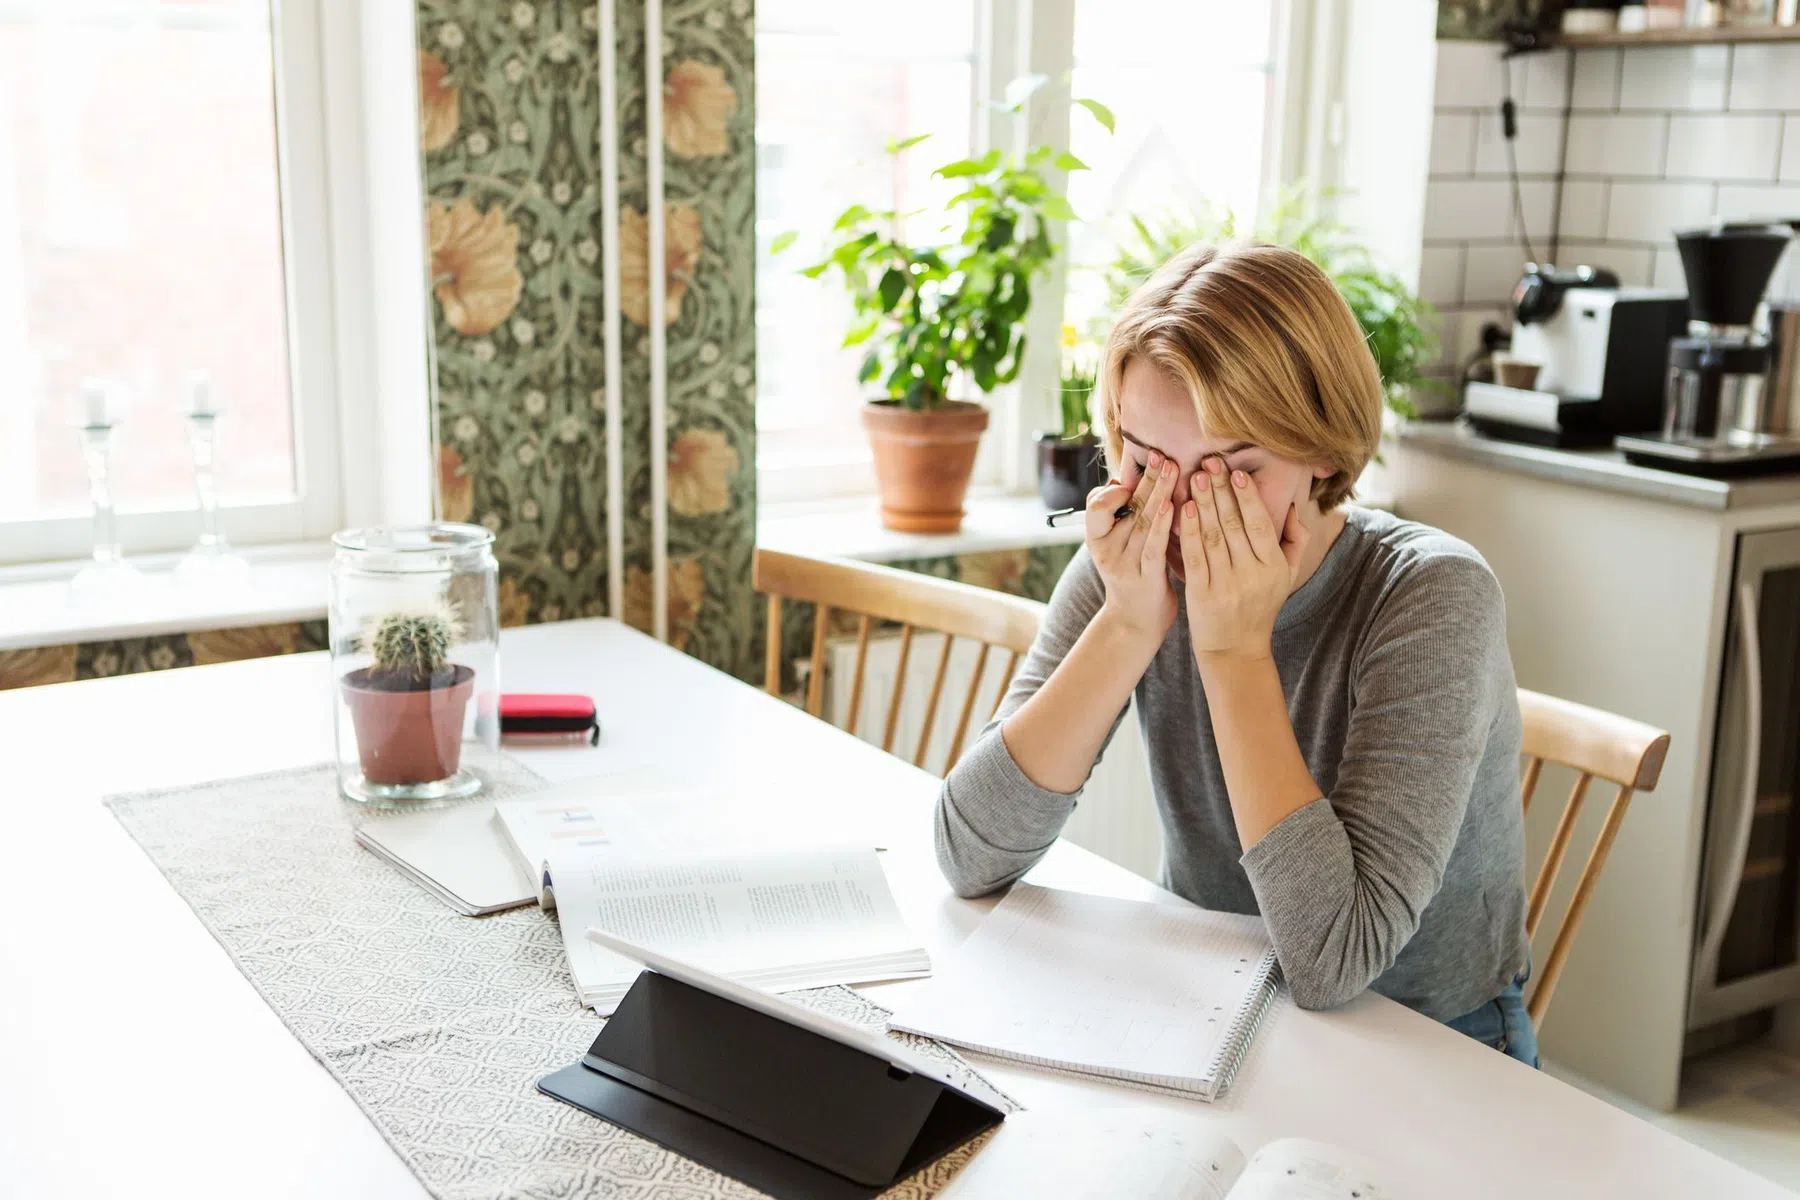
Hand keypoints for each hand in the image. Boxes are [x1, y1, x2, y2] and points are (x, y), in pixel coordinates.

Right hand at [1087, 449, 1178, 642]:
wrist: (1135, 622)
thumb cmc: (1131, 574)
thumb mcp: (1116, 544)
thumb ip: (1119, 515)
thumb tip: (1123, 481)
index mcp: (1096, 539)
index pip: (1095, 506)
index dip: (1112, 488)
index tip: (1134, 470)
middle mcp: (1106, 551)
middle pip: (1126, 507)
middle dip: (1146, 478)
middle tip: (1163, 455)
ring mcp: (1125, 565)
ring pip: (1142, 521)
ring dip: (1159, 492)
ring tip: (1173, 468)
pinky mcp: (1146, 579)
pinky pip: (1154, 546)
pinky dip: (1162, 524)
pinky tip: (1173, 505)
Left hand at [1178, 457, 1306, 661]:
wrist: (1235, 649)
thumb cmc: (1261, 605)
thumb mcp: (1287, 576)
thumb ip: (1294, 540)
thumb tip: (1293, 505)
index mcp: (1274, 567)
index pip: (1259, 523)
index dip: (1247, 496)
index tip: (1236, 470)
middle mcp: (1251, 575)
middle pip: (1233, 524)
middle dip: (1221, 490)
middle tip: (1209, 463)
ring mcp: (1225, 585)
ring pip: (1212, 535)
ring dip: (1203, 502)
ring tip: (1194, 477)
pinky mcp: (1201, 594)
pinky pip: (1194, 556)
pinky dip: (1188, 530)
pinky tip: (1184, 508)